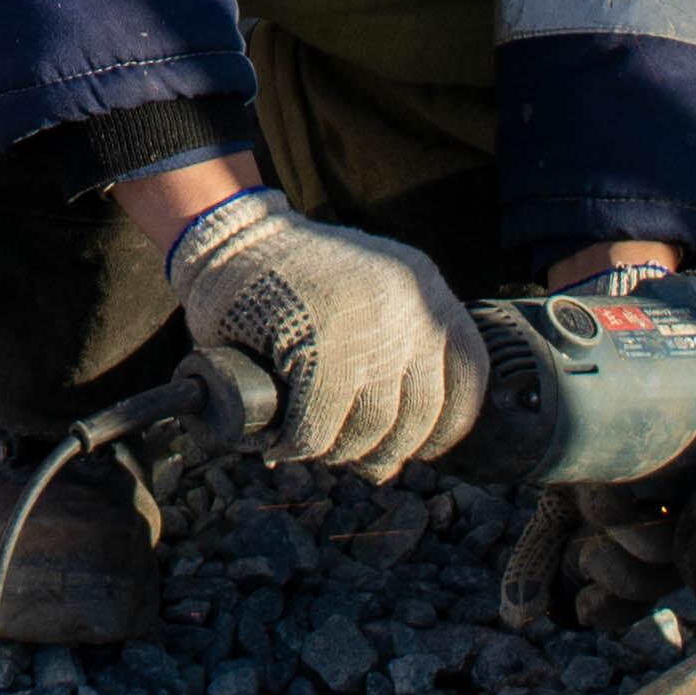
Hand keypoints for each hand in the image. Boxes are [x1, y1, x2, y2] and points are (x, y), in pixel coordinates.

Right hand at [163, 189, 494, 480]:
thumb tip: (404, 435)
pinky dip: (301, 445)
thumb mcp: (367, 291)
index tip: (421, 448)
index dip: (446, 426)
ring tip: (315, 448)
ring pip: (373, 425)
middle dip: (388, 450)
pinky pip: (320, 424)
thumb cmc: (293, 275)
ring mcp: (365, 324)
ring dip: (343, 452)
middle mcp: (408, 303)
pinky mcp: (317, 344)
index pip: (468, 374)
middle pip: (422, 411)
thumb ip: (396, 338)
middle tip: (356, 460)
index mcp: (425, 287)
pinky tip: (285, 445)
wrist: (227, 233)